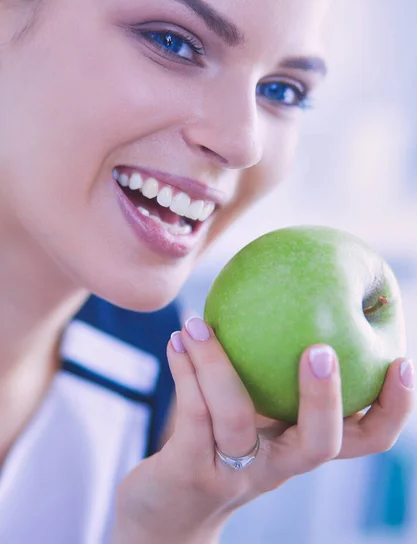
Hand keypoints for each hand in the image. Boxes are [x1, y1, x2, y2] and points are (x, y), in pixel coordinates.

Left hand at [113, 317, 413, 543]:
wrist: (167, 513)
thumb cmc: (217, 446)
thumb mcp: (251, 412)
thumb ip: (267, 372)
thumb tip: (289, 295)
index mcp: (300, 446)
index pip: (365, 438)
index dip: (393, 407)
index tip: (403, 362)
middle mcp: (276, 465)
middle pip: (319, 444)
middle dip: (325, 397)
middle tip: (320, 349)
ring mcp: (234, 473)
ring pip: (236, 418)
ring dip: (216, 363)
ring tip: (197, 322)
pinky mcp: (191, 472)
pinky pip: (193, 414)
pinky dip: (186, 370)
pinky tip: (177, 339)